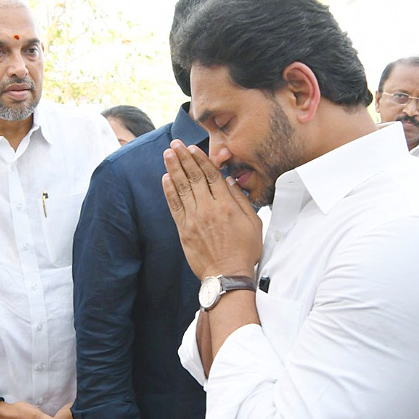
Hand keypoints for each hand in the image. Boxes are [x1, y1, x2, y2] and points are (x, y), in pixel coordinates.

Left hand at [162, 140, 262, 279]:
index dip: (201, 160)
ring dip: (173, 169)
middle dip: (184, 159)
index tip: (193, 148)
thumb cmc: (244, 250)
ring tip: (168, 154)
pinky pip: (174, 206)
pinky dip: (169, 191)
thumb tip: (228, 181)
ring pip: (182, 189)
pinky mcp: (183, 230)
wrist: (227, 274)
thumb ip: (240, 200)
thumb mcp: (252, 222)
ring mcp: (193, 219)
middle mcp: (208, 209)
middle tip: (175, 144)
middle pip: (194, 178)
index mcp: (227, 206)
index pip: (212, 176)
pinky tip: (165, 178)